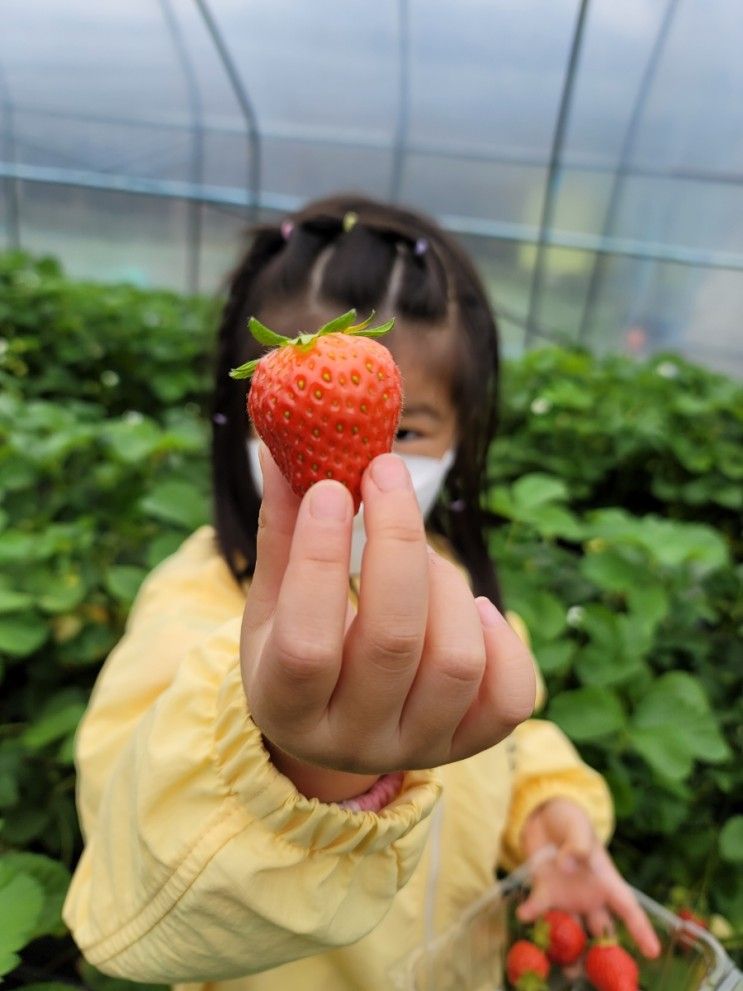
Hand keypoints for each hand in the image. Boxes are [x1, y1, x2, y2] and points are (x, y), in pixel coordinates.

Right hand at [240, 445, 535, 800]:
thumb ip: (283, 531)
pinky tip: (475, 607)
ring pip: (456, 660)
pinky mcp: (470, 743)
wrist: (337, 725)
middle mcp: (354, 741)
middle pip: (392, 642)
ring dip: (444, 582)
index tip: (333, 487)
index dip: (320, 561)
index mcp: (287, 708)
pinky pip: (510, 694)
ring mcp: (418, 744)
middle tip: (386, 473)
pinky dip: (502, 636)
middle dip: (397, 542)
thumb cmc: (297, 651)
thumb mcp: (276, 601)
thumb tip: (282, 447)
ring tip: (423, 554)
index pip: (306, 647)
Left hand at [517, 798, 660, 957]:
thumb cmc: (570, 821)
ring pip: (572, 932)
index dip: (641, 930)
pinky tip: (524, 914)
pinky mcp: (543, 891)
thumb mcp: (578, 827)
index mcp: (606, 882)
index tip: (653, 952)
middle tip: (601, 977)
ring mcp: (566, 897)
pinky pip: (539, 908)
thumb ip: (577, 845)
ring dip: (569, 950)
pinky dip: (532, 913)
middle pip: (601, 932)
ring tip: (566, 970)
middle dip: (602, 956)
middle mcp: (589, 896)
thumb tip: (568, 864)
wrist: (544, 815)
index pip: (629, 909)